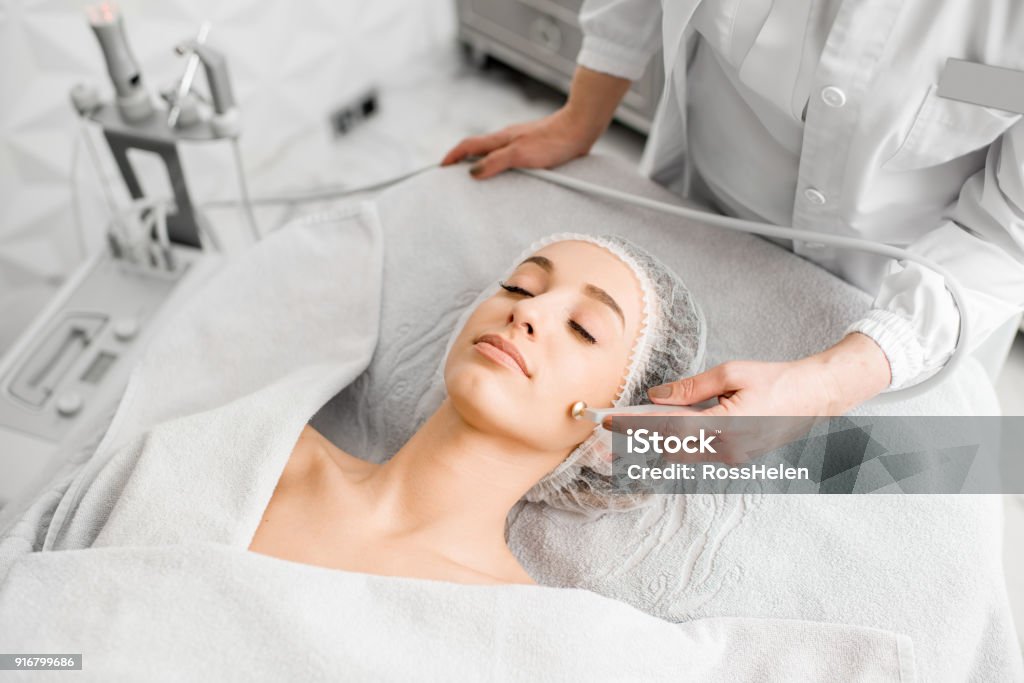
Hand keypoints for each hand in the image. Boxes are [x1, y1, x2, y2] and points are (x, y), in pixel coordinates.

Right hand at [440, 106, 597, 179]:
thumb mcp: (520, 154)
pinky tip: (510, 177)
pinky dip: (502, 167)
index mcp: (500, 138)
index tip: (441, 168)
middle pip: (478, 149)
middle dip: (464, 161)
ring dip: (483, 164)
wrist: (580, 129)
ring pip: (494, 153)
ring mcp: (521, 142)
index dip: (452, 156)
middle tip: (455, 176)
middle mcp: (508, 138)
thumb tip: (472, 173)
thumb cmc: (553, 141)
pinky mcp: (535, 148)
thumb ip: (495, 162)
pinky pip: (511, 158)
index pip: (468, 145)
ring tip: (479, 181)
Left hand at [603, 334, 891, 463]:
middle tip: (608, 431)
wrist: (815, 399)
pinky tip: (661, 431)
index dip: (635, 425)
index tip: (608, 420)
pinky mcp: (735, 459)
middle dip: (637, 440)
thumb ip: (692, 388)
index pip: (669, 429)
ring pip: (681, 455)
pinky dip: (676, 443)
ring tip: (627, 432)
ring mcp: (732, 458)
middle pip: (669, 449)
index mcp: (727, 426)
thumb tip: (658, 396)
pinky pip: (697, 454)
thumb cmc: (777, 381)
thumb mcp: (732, 373)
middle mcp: (727, 450)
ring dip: (655, 443)